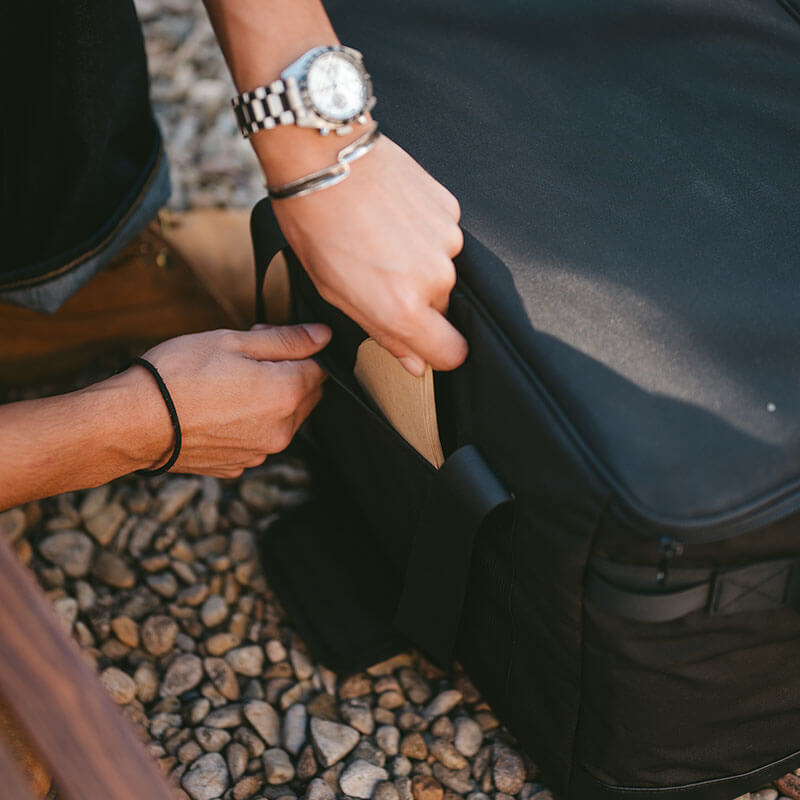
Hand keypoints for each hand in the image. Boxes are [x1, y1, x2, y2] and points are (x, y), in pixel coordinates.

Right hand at [132, 324, 329, 476]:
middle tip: (244, 357)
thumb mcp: (234, 342)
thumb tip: (323, 336)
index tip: (266, 340)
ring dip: (269, 400)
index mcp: (288, 394)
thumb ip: (286, 340)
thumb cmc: (178, 375)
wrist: (132, 423)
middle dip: (286, 374)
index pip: (319, 368)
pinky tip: (216, 409)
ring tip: (225, 383)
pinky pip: (257, 438)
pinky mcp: (238, 465)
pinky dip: (247, 423)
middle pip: (305, 395)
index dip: (295, 348)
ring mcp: (260, 452)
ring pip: (283, 418)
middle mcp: (282, 430)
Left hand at [270, 135, 466, 375]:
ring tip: (381, 240)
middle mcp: (435, 277)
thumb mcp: (336, 293)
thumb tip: (414, 363)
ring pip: (442, 271)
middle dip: (418, 302)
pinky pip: (443, 237)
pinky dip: (423, 234)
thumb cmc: (315, 225)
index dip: (437, 353)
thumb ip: (383, 333)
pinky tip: (393, 218)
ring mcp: (447, 240)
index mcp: (404, 307)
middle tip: (379, 276)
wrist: (323, 156)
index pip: (452, 354)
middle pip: (443, 310)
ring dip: (419, 264)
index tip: (422, 343)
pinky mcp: (450, 209)